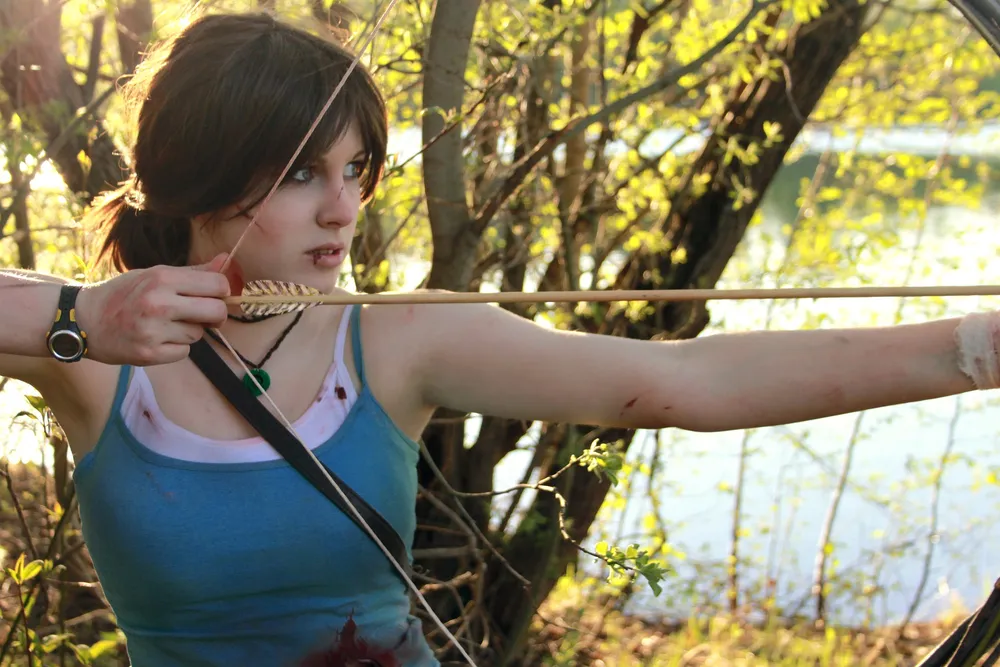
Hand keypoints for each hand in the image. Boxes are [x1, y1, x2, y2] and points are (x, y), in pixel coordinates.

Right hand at [77, 253, 239, 365]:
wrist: (84, 321)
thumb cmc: (123, 295)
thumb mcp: (154, 274)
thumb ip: (193, 271)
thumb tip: (226, 260)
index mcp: (161, 278)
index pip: (217, 284)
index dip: (222, 291)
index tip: (215, 294)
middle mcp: (158, 303)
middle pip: (216, 312)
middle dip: (215, 315)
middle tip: (203, 314)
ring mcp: (153, 331)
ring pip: (199, 334)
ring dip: (189, 331)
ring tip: (165, 324)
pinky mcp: (149, 354)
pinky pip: (184, 352)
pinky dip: (176, 348)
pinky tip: (157, 339)